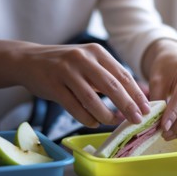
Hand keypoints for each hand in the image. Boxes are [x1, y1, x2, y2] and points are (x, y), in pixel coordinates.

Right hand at [0, 40, 149, 126]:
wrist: (29, 60)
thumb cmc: (66, 65)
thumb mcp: (89, 63)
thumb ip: (109, 76)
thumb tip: (136, 97)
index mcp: (97, 52)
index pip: (123, 75)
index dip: (136, 94)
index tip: (147, 109)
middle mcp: (83, 58)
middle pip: (112, 86)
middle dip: (127, 106)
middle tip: (137, 120)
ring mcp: (66, 71)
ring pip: (92, 99)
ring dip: (106, 115)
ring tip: (114, 123)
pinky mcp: (53, 85)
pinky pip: (74, 107)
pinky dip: (87, 118)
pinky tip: (94, 123)